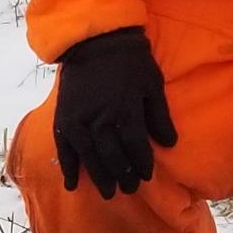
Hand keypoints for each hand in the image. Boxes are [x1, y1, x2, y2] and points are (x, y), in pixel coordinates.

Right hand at [54, 28, 178, 198]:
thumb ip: (159, 116)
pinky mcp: (63, 118)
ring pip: (90, 157)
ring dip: (100, 177)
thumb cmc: (130, 61)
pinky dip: (68, 167)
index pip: (136, 148)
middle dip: (123, 175)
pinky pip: (64, 148)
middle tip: (128, 189)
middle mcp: (101, 121)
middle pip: (113, 157)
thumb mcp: (152, 84)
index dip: (142, 165)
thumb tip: (169, 144)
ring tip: (108, 192)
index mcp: (126, 112)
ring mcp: (79, 121)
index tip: (146, 176)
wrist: (95, 39)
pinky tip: (72, 184)